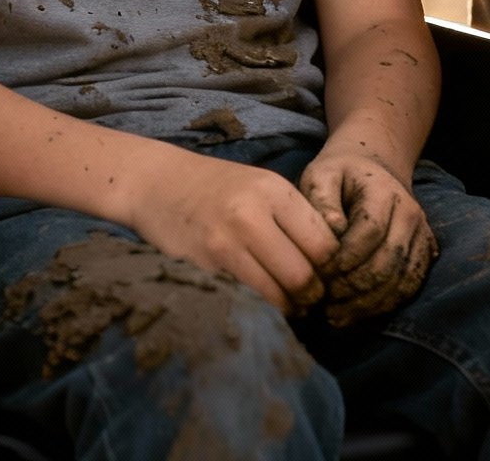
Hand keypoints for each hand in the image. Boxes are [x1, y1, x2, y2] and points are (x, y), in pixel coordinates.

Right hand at [120, 142, 337, 312]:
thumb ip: (294, 219)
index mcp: (273, 190)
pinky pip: (246, 300)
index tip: (326, 276)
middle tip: (309, 299)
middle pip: (304, 276)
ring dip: (288, 308)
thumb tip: (333, 266)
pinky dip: (259, 308)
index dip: (331, 269)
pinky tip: (258, 300)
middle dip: (312, 295)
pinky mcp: (204, 267)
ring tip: (286, 303)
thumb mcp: (260, 186)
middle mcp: (251, 215)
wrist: (156, 182)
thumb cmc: (217, 187)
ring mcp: (225, 243)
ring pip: (278, 296)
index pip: (325, 245)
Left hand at [299, 144, 434, 323]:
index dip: (347, 257)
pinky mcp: (425, 254)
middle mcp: (411, 214)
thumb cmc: (339, 176)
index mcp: (385, 191)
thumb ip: (321, 200)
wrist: (372, 171)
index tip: (321, 274)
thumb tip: (332, 231)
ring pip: (401, 280)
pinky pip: (408, 288)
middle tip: (324, 302)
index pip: (371, 231)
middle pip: (388, 260)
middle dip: (355, 287)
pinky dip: (382, 306)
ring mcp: (422, 236)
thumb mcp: (321, 175)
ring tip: (334, 315)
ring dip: (367, 304)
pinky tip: (354, 315)